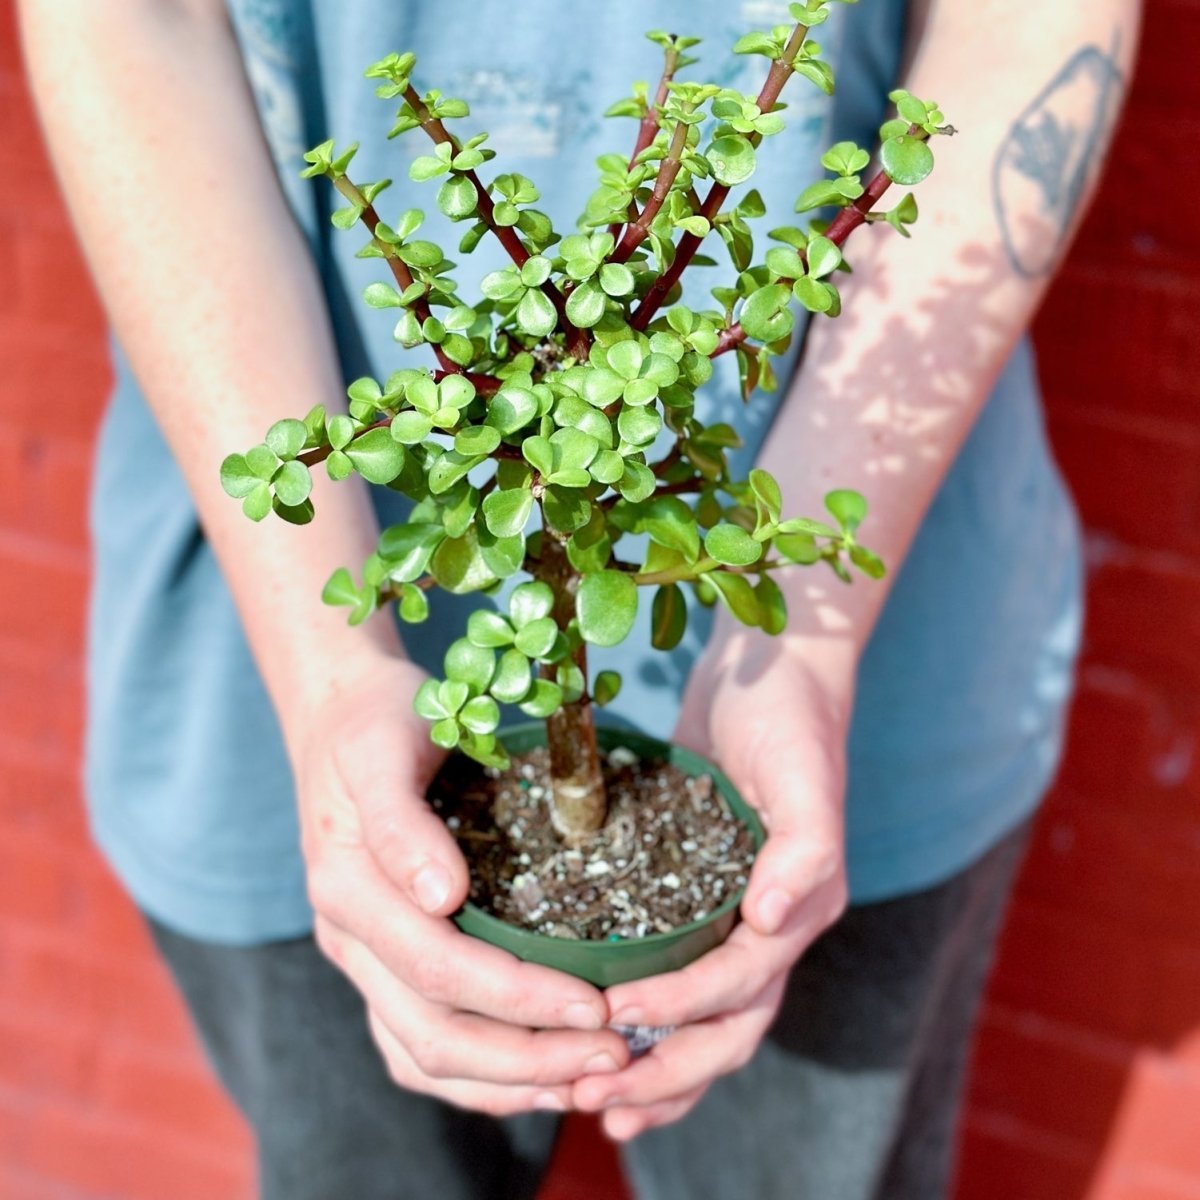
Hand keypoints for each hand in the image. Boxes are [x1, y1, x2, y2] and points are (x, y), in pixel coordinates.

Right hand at [293, 652, 628, 1114]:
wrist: (338, 717)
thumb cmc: (377, 725)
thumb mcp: (384, 751)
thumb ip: (402, 824)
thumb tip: (440, 899)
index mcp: (346, 887)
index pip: (437, 966)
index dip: (518, 995)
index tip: (596, 1003)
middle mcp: (348, 939)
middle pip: (434, 1034)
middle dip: (529, 1055)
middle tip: (615, 1055)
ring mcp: (361, 960)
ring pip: (426, 1056)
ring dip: (511, 1079)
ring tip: (590, 1075)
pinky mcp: (381, 966)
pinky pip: (419, 1046)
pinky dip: (481, 1075)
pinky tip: (542, 1072)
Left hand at [571, 630, 852, 1137]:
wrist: (771, 666)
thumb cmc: (792, 715)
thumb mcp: (804, 774)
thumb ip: (804, 849)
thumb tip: (772, 920)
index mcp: (800, 908)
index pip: (739, 986)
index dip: (681, 1009)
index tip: (614, 1016)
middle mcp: (768, 924)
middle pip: (724, 1028)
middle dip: (665, 1072)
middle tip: (594, 1102)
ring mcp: (731, 912)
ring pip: (700, 1016)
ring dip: (652, 1065)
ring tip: (591, 1102)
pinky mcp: (694, 889)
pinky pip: (674, 969)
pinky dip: (644, 1015)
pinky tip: (592, 1032)